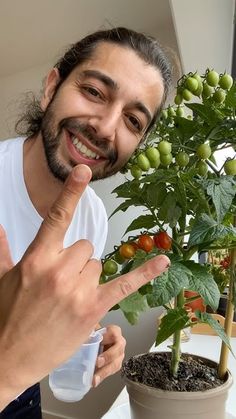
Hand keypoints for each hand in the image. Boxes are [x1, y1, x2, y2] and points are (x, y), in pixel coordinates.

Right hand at [0, 164, 169, 409]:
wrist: (8, 357)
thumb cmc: (5, 317)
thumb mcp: (1, 278)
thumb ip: (1, 248)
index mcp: (36, 259)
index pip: (57, 218)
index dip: (71, 193)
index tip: (84, 173)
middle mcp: (58, 271)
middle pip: (85, 248)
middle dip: (76, 262)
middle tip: (60, 284)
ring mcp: (77, 290)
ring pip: (97, 266)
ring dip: (87, 278)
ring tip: (68, 298)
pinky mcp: (92, 309)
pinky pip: (124, 285)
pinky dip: (145, 273)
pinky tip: (162, 262)